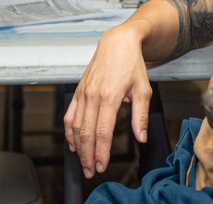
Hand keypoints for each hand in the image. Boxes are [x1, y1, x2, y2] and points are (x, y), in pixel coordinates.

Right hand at [64, 25, 151, 177]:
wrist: (117, 42)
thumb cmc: (132, 64)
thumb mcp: (143, 89)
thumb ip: (140, 115)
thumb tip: (140, 137)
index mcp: (109, 96)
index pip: (102, 132)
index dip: (101, 152)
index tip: (102, 165)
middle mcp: (93, 95)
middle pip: (86, 133)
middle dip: (87, 155)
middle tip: (90, 171)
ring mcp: (83, 92)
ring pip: (75, 126)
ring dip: (78, 147)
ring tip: (82, 162)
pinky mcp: (78, 90)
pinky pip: (69, 114)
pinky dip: (69, 131)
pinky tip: (73, 142)